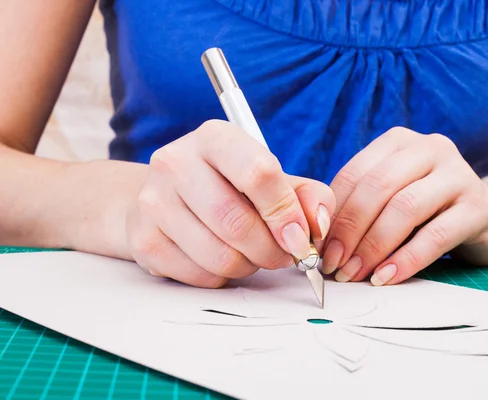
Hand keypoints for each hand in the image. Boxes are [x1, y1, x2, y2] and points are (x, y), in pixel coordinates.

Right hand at [126, 120, 334, 287]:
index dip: (286, 212)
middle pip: (238, 222)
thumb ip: (308, 196)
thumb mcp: (273, 179)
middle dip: (271, 250)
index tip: (299, 236)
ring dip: (249, 265)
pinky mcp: (144, 239)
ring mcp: (154, 201)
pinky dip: (223, 276)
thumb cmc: (228, 187)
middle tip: (282, 254)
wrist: (166, 197)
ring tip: (251, 253)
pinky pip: (200, 275)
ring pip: (221, 255)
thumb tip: (319, 225)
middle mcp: (177, 162)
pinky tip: (221, 257)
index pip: (259, 173)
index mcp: (215, 138)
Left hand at [320, 128, 487, 285]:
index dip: (333, 213)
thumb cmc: (427, 210)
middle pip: (378, 188)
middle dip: (350, 230)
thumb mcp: (391, 198)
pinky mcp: (478, 206)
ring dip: (373, 247)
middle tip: (335, 264)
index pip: (355, 174)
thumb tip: (322, 241)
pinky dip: (405, 260)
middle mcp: (430, 148)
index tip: (319, 247)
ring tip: (356, 274)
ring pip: (405, 208)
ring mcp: (458, 174)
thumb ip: (360, 207)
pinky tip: (386, 277)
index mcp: (399, 141)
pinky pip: (435, 236)